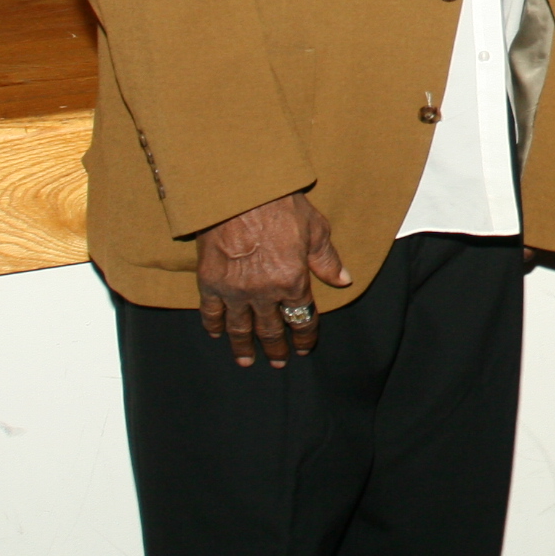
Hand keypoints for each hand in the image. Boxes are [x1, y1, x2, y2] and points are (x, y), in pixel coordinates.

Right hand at [196, 191, 351, 367]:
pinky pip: (212, 312)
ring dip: (245, 347)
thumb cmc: (281, 205)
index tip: (304, 348)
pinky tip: (218, 334)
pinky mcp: (211, 282)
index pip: (302, 318)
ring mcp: (235, 290)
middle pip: (271, 329)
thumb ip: (327, 259)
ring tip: (248, 361)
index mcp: (293, 281)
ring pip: (240, 328)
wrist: (240, 192)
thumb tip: (344, 280)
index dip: (305, 336)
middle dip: (277, 349)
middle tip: (279, 363)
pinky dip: (214, 326)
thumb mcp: (315, 229)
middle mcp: (264, 292)